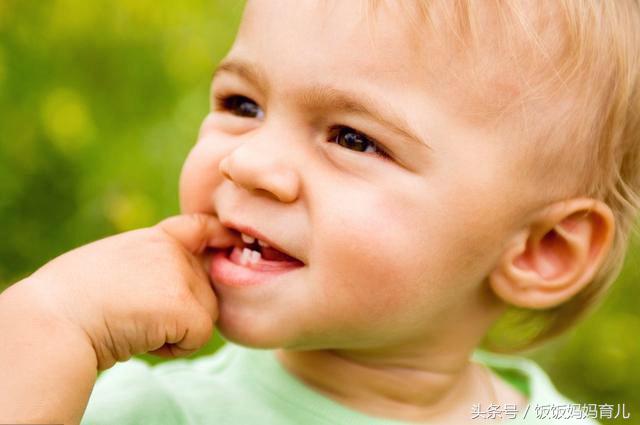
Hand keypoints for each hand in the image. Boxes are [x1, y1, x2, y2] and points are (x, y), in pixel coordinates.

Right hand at [22, 213, 237, 369]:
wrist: (54, 320)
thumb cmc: (70, 300)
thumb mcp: (114, 266)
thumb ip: (151, 267)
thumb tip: (178, 289)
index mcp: (153, 239)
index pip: (199, 227)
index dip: (219, 235)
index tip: (231, 242)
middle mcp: (172, 251)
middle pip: (206, 287)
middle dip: (182, 310)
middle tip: (136, 314)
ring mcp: (180, 274)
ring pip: (207, 313)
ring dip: (177, 330)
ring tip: (135, 324)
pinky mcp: (186, 304)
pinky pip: (199, 336)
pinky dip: (174, 348)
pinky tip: (141, 338)